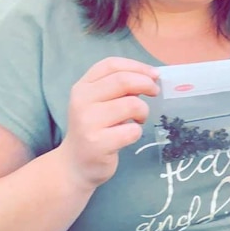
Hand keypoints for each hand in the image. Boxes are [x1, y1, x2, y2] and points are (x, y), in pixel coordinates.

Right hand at [60, 57, 159, 188]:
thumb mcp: (99, 103)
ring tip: (138, 119)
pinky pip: (132, 130)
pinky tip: (128, 136)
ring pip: (132, 104)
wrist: (74, 165)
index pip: (111, 65)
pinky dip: (137, 131)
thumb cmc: (94, 129)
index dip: (137, 66)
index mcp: (82, 87)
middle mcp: (81, 101)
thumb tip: (150, 76)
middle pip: (123, 81)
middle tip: (155, 93)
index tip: (154, 75)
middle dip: (146, 84)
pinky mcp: (98, 144)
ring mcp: (88, 123)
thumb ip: (118, 87)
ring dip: (143, 111)